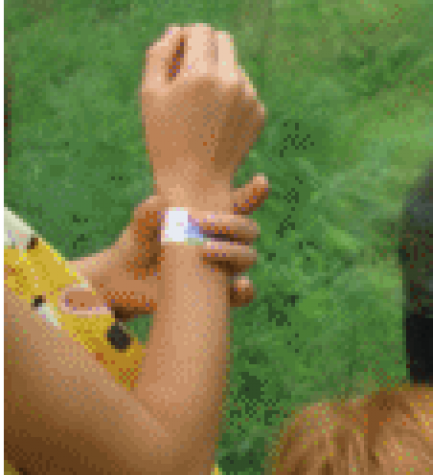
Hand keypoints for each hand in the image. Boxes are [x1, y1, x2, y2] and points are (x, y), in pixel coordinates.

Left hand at [74, 176, 270, 318]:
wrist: (128, 281)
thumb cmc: (139, 243)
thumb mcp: (140, 226)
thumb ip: (148, 214)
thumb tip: (160, 201)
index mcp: (212, 218)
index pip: (239, 202)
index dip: (254, 192)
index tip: (261, 180)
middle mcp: (223, 241)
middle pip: (248, 230)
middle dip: (232, 223)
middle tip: (201, 221)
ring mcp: (223, 267)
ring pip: (247, 257)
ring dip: (232, 252)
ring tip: (202, 249)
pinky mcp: (219, 293)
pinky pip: (241, 294)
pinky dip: (244, 291)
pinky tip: (239, 286)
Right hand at [139, 25, 266, 206]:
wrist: (195, 179)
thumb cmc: (165, 135)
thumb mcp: (151, 93)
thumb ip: (160, 54)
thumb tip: (177, 30)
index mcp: (202, 72)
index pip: (201, 30)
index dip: (186, 36)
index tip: (176, 51)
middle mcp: (232, 80)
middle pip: (224, 40)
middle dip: (205, 47)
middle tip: (186, 70)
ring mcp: (250, 96)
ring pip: (235, 65)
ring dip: (218, 72)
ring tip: (198, 103)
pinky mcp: (259, 112)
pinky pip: (244, 89)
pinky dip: (230, 94)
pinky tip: (214, 119)